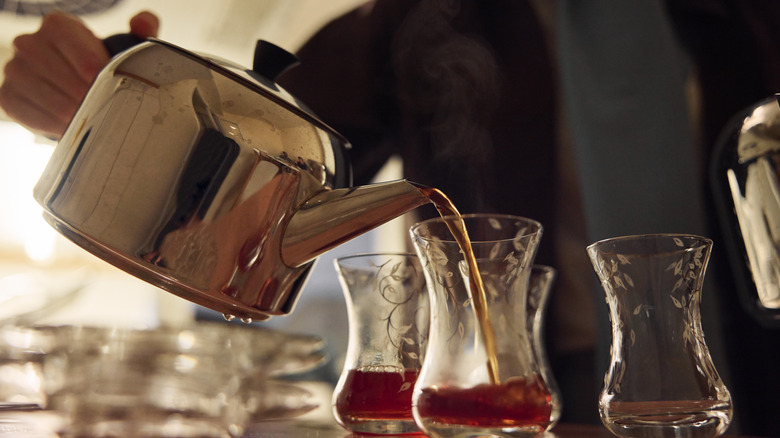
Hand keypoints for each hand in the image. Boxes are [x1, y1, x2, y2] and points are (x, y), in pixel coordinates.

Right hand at [0, 11, 158, 137]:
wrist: (79, 92)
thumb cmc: (103, 66)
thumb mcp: (126, 45)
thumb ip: (142, 28)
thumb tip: (143, 23)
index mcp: (58, 26)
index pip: (77, 47)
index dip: (97, 70)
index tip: (111, 85)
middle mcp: (30, 43)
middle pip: (60, 74)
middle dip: (87, 95)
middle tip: (105, 108)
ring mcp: (16, 70)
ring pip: (45, 95)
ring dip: (72, 112)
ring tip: (91, 118)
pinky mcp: (9, 97)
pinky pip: (29, 113)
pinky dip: (53, 124)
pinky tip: (71, 127)